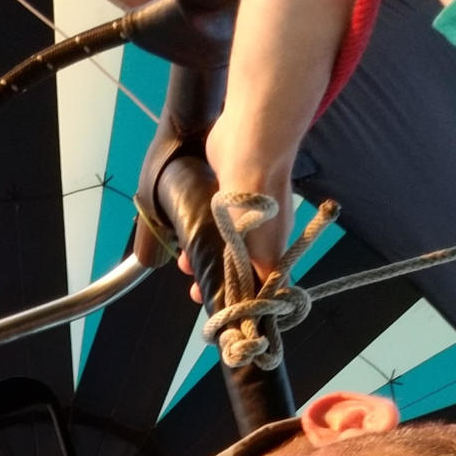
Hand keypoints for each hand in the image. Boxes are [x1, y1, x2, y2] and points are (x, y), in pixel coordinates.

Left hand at [178, 121, 295, 305]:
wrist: (250, 147)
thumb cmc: (258, 202)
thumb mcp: (263, 251)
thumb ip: (260, 279)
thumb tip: (259, 306)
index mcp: (272, 250)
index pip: (256, 284)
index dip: (238, 299)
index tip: (219, 308)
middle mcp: (259, 233)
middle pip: (235, 266)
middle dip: (213, 279)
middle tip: (193, 289)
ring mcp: (241, 213)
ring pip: (219, 245)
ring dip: (201, 257)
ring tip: (183, 263)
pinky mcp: (225, 193)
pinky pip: (210, 221)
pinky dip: (198, 232)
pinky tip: (183, 236)